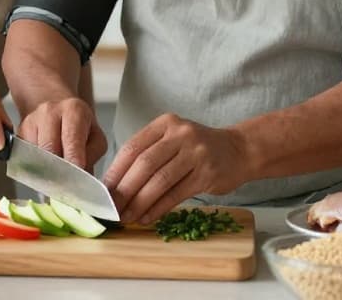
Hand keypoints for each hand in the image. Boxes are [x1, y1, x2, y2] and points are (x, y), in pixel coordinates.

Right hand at [17, 97, 106, 170]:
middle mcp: (49, 111)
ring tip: (55, 178)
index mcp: (73, 110)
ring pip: (34, 155)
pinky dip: (34, 167)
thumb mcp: (95, 138)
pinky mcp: (19, 132)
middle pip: (49, 147)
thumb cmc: (80, 128)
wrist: (58, 112)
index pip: (71, 138)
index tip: (75, 174)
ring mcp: (31, 120)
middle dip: (57, 169)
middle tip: (64, 185)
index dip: (73, 158)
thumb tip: (81, 177)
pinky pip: (24, 156)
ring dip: (44, 171)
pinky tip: (44, 169)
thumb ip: (91, 156)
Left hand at [103, 113, 247, 223]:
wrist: (238, 150)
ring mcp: (195, 153)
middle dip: (124, 190)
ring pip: (159, 181)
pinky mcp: (207, 174)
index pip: (132, 148)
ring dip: (139, 202)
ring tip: (127, 217)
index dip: (115, 172)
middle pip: (144, 164)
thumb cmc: (197, 149)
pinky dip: (158, 208)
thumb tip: (115, 184)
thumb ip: (147, 154)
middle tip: (111, 208)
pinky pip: (176, 194)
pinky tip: (147, 217)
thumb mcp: (172, 140)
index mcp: (165, 124)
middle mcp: (180, 134)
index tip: (102, 191)